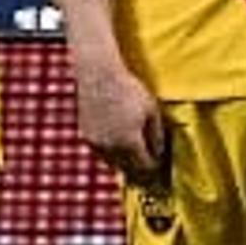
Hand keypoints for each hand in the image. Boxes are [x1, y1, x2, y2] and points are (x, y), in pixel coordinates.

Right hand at [70, 56, 168, 185]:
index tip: (159, 161)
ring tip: (133, 153)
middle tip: (147, 160)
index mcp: (130, 143)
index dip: (155, 165)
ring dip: (124, 161)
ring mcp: (96, 143)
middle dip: (139, 166)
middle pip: (128, 168)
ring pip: (112, 163)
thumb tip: (159, 152)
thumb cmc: (129, 90)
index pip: (145, 165)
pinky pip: (101, 152)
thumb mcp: (152, 111)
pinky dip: (110, 152)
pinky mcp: (86, 136)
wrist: (99, 76)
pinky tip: (118, 143)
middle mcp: (111, 148)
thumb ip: (157, 135)